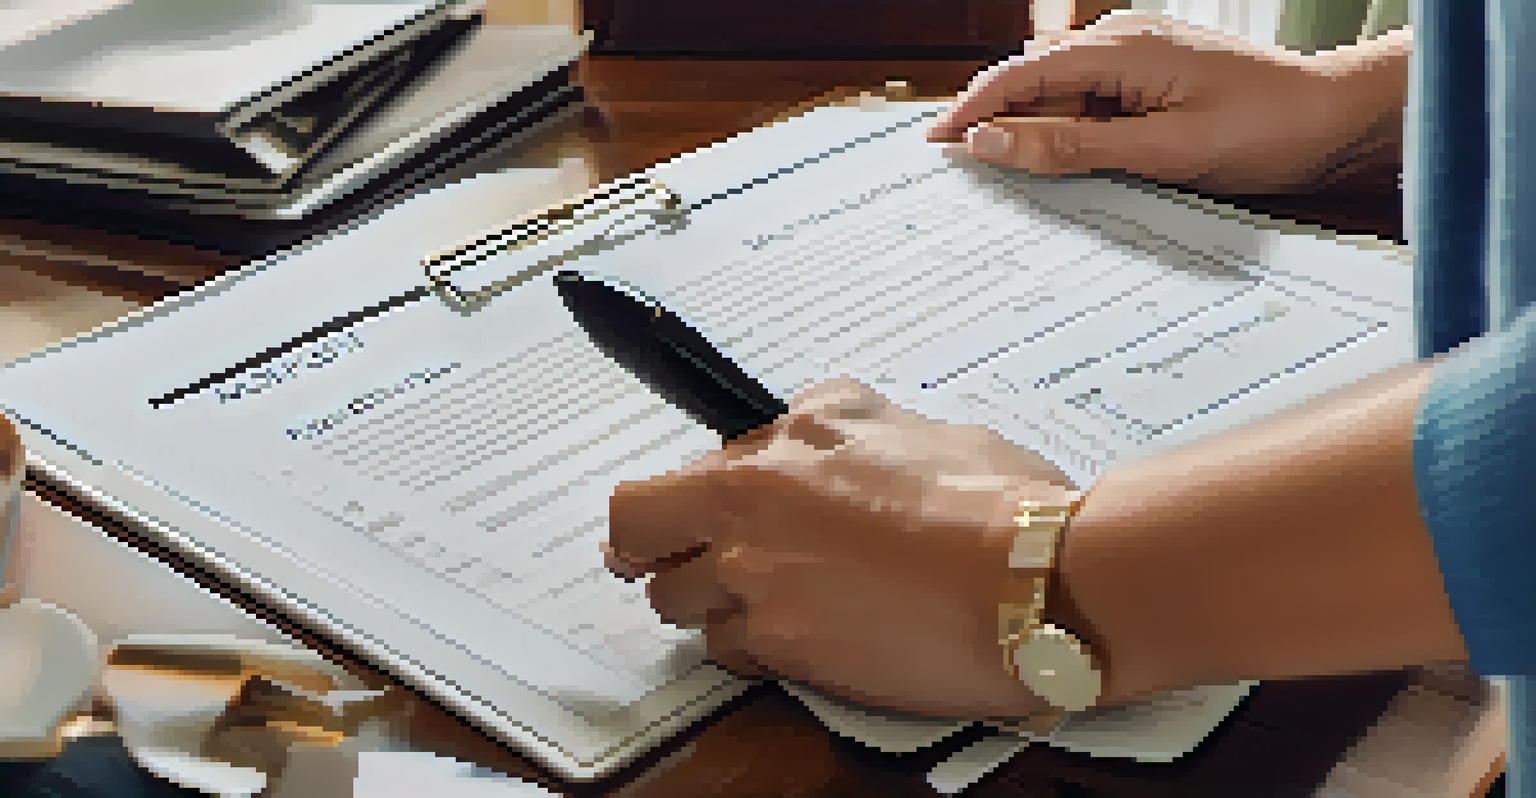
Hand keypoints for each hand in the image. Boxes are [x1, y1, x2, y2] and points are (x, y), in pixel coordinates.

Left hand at [605, 377, 1079, 720]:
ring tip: (771, 596)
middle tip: (686, 560)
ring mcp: (759, 591)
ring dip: (712, 602)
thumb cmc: (990, 501)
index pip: (654, 487)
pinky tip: (806, 632)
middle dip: (657, 553)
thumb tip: (804, 427)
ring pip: (682, 607)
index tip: (673, 518)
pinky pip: (734, 654)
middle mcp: (746, 521)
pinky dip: (756, 647)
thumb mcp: (898, 420)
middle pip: (634, 547)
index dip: (667, 505)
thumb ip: (827, 423)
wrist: (1034, 580)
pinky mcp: (787, 652)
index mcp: (769, 457)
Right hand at [928, 10, 1397, 194]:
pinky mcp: (1151, 79)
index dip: (969, 110)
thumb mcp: (1162, 151)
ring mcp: (1137, 58)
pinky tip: (1053, 164)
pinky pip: (1088, 103)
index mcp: (1121, 49)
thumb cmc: (1265, 130)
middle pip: (1031, 81)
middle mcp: (1122, 41)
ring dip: (1025, 130)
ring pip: (1057, 94)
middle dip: (987, 120)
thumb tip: (992, 141)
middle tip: (950, 169)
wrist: (1337, 119)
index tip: (932, 145)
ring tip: (992, 174)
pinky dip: (1062, 132)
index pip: (1019, 75)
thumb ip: (1071, 147)